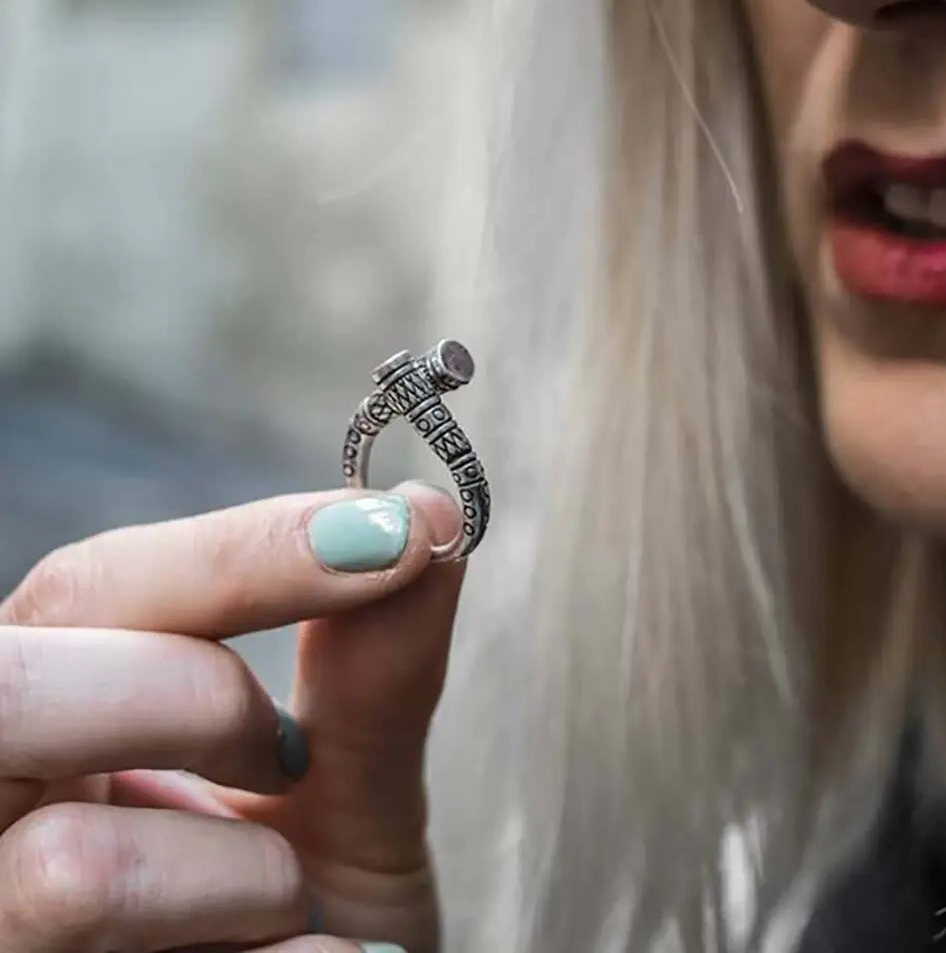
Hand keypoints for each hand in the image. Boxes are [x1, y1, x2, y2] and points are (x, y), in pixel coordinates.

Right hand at [0, 482, 464, 951]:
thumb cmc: (310, 917)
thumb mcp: (345, 788)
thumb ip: (373, 665)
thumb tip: (428, 509)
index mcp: (57, 719)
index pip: (90, 589)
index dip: (241, 550)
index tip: (393, 534)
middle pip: (12, 690)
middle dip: (193, 699)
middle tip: (287, 753)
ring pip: (68, 869)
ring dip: (244, 877)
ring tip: (286, 903)